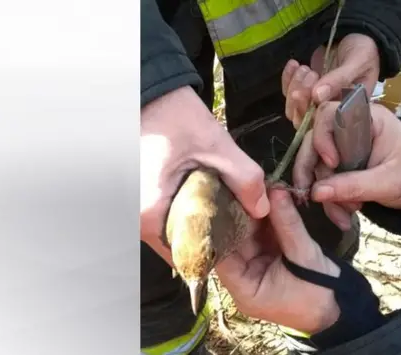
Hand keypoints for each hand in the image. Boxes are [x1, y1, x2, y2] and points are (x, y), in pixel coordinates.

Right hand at [141, 86, 269, 266]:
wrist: (147, 93)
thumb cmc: (174, 116)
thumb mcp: (216, 146)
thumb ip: (245, 180)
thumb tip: (262, 209)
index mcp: (152, 213)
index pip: (191, 254)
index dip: (221, 251)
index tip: (244, 241)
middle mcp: (138, 220)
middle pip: (184, 246)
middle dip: (215, 239)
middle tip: (243, 226)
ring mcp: (137, 211)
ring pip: (177, 233)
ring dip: (204, 226)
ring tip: (231, 212)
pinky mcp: (142, 200)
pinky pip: (170, 218)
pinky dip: (191, 214)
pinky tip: (212, 199)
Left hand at [215, 188, 340, 334]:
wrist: (341, 307)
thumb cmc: (320, 292)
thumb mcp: (304, 255)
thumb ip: (288, 223)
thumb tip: (276, 190)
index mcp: (245, 290)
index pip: (222, 254)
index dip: (223, 227)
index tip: (230, 200)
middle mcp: (244, 279)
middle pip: (234, 241)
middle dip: (242, 215)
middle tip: (248, 188)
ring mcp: (255, 268)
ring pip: (248, 235)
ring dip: (255, 214)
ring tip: (259, 189)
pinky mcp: (267, 258)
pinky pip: (262, 235)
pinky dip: (266, 219)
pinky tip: (269, 198)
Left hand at [282, 33, 379, 127]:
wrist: (356, 33)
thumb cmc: (365, 49)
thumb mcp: (358, 62)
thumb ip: (339, 79)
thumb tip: (317, 97)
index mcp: (349, 110)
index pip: (326, 123)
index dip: (313, 112)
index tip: (313, 91)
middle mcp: (331, 110)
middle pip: (305, 120)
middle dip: (301, 99)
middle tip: (310, 74)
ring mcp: (317, 100)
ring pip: (294, 107)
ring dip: (294, 87)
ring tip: (306, 68)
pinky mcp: (306, 88)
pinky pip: (288, 92)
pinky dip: (287, 79)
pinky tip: (294, 64)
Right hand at [293, 102, 400, 226]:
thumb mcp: (388, 182)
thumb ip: (353, 185)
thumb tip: (316, 193)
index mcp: (367, 118)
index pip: (329, 114)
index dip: (322, 137)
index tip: (331, 163)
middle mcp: (350, 128)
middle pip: (314, 141)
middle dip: (312, 172)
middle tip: (312, 197)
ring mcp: (344, 147)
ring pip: (316, 164)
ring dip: (324, 193)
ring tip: (345, 214)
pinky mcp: (343, 165)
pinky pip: (324, 179)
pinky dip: (330, 200)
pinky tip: (343, 217)